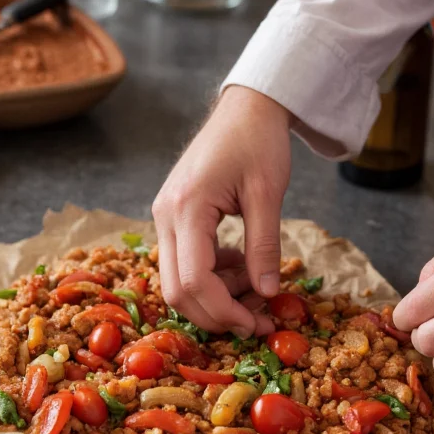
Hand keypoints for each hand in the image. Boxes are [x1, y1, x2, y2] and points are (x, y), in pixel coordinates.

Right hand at [152, 86, 292, 337]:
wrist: (244, 108)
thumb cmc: (258, 141)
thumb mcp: (268, 193)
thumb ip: (265, 246)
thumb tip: (267, 294)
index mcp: (187, 207)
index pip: (193, 280)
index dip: (223, 312)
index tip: (257, 324)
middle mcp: (165, 216)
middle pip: (175, 290)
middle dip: (216, 315)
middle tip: (257, 321)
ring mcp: (164, 217)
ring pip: (177, 282)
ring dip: (216, 298)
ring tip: (257, 289)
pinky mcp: (172, 219)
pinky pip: (184, 264)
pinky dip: (212, 278)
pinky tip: (241, 266)